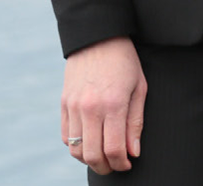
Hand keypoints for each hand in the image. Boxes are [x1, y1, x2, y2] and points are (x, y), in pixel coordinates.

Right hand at [61, 36, 146, 173]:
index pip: (114, 149)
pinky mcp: (64, 103)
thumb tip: (133, 152)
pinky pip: (65, 136)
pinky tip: (89, 141)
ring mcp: (73, 106)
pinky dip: (76, 146)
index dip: (121, 164)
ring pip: (76, 150)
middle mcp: (90, 108)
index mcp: (113, 104)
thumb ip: (135, 121)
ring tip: (102, 155)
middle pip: (93, 155)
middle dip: (106, 167)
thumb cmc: (124, 61)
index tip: (127, 164)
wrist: (98, 36)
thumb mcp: (138, 87)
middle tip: (115, 165)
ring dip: (90, 159)